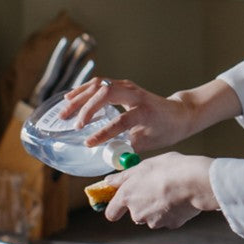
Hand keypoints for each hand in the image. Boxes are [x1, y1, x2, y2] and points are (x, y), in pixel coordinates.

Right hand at [60, 77, 192, 151]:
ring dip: (80, 96)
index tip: (88, 143)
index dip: (104, 133)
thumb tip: (104, 160)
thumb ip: (126, 149)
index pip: (121, 121)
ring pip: (100, 84)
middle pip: (106, 93)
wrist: (179, 113)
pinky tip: (71, 99)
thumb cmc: (165, 129)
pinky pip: (100, 83)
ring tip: (64, 112)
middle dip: (86, 108)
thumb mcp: (148, 143)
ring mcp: (128, 87)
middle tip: (72, 124)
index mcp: (145, 111)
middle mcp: (136, 95)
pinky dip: (84, 90)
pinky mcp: (122, 85)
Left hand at [102, 152, 217, 228]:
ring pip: (153, 216)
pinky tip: (181, 197)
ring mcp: (154, 221)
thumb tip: (109, 181)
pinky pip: (170, 218)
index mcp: (127, 196)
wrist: (195, 182)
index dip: (116, 207)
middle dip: (144, 203)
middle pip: (136, 213)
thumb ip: (124, 176)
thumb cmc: (170, 169)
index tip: (122, 201)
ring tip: (172, 190)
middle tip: (157, 186)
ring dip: (159, 207)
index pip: (111, 212)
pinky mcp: (171, 224)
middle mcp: (137, 212)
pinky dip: (173, 210)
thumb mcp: (144, 165)